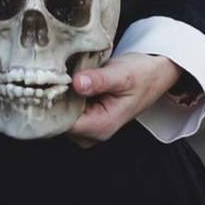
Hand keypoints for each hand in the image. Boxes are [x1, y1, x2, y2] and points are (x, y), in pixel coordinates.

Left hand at [64, 53, 181, 148]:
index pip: (64, 124)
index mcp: (101, 126)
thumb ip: (99, 81)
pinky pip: (68, 108)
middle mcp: (94, 131)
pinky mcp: (88, 115)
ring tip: (64, 73)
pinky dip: (66, 94)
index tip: (49, 82)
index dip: (53, 103)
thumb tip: (76, 83)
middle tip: (54, 73)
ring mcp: (91, 125)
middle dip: (55, 98)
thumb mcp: (122, 74)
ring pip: (62, 114)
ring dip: (60, 95)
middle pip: (59, 121)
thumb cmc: (142, 75)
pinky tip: (70, 78)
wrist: (155, 73)